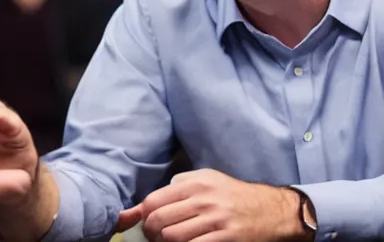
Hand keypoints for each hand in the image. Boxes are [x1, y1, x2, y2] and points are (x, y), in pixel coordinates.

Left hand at [117, 169, 303, 241]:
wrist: (271, 209)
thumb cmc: (232, 194)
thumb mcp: (207, 178)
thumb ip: (179, 184)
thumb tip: (150, 200)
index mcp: (195, 183)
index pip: (154, 200)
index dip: (143, 215)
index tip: (144, 222)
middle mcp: (203, 200)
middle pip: (160, 221)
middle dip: (151, 233)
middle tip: (154, 237)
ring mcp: (215, 220)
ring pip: (173, 237)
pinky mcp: (226, 238)